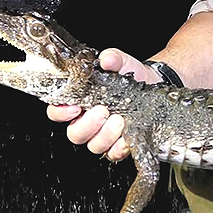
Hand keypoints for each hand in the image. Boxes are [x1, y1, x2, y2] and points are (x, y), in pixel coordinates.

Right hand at [45, 48, 159, 161]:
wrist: (154, 86)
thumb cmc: (131, 76)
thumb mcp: (122, 62)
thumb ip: (112, 58)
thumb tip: (106, 59)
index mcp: (79, 101)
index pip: (57, 112)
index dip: (61, 113)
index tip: (74, 107)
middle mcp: (87, 121)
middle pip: (74, 134)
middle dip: (87, 125)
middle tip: (102, 111)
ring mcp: (103, 135)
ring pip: (93, 145)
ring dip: (105, 134)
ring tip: (120, 119)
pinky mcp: (119, 145)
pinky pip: (113, 154)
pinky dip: (120, 147)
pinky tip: (127, 135)